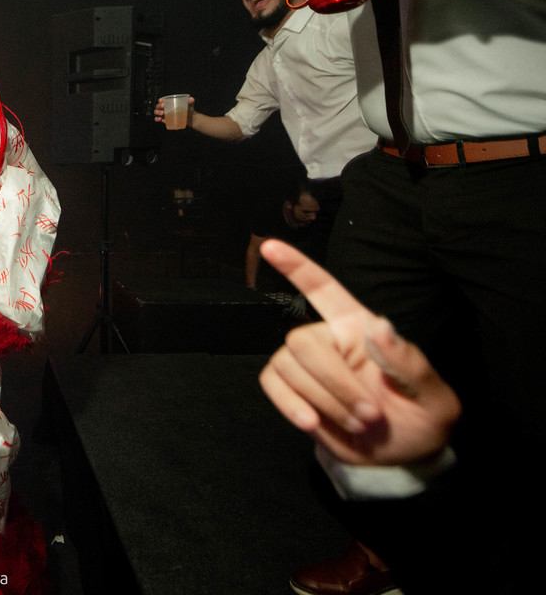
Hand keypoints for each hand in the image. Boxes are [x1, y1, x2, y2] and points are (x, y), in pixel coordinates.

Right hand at [153, 95, 193, 125]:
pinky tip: (159, 119)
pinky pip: (158, 119)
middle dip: (159, 106)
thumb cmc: (189, 110)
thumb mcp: (190, 104)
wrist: (190, 118)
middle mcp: (166, 107)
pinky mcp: (165, 120)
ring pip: (156, 112)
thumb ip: (190, 101)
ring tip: (162, 113)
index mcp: (170, 102)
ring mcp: (165, 114)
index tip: (162, 101)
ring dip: (157, 112)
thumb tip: (190, 99)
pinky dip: (157, 119)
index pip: (162, 100)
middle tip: (163, 107)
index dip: (160, 100)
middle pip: (158, 106)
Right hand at [258, 240, 460, 465]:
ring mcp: (307, 367)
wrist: (404, 457)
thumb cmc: (422, 417)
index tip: (269, 246)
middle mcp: (328, 340)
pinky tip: (312, 423)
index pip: (324, 290)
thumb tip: (379, 325)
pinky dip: (289, 405)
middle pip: (303, 342)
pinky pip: (272, 384)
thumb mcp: (433, 395)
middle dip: (335, 384)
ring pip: (287, 365)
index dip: (297, 267)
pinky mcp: (292, 393)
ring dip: (324, 401)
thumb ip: (407, 362)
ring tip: (358, 425)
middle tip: (371, 416)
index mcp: (359, 328)